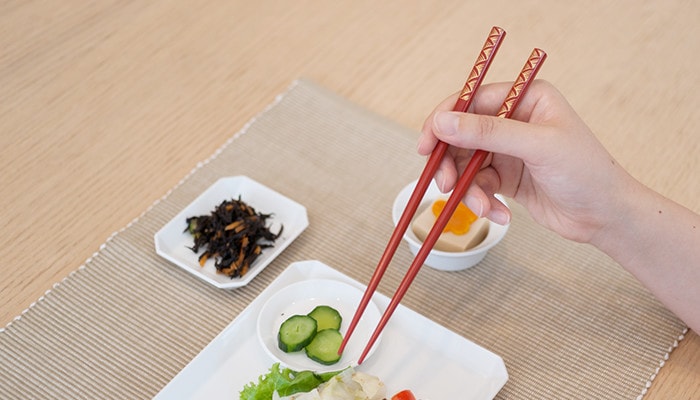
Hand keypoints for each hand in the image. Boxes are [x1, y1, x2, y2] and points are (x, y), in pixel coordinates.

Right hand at [417, 80, 636, 244]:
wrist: (606, 216)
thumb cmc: (586, 172)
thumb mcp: (536, 147)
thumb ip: (488, 132)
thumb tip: (443, 122)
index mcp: (525, 98)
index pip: (471, 100)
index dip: (444, 120)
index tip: (426, 145)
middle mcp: (514, 120)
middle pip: (462, 135)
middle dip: (451, 164)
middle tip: (444, 185)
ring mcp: (509, 149)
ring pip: (466, 165)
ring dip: (469, 189)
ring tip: (483, 208)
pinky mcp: (506, 176)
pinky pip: (478, 185)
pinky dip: (483, 201)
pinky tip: (500, 215)